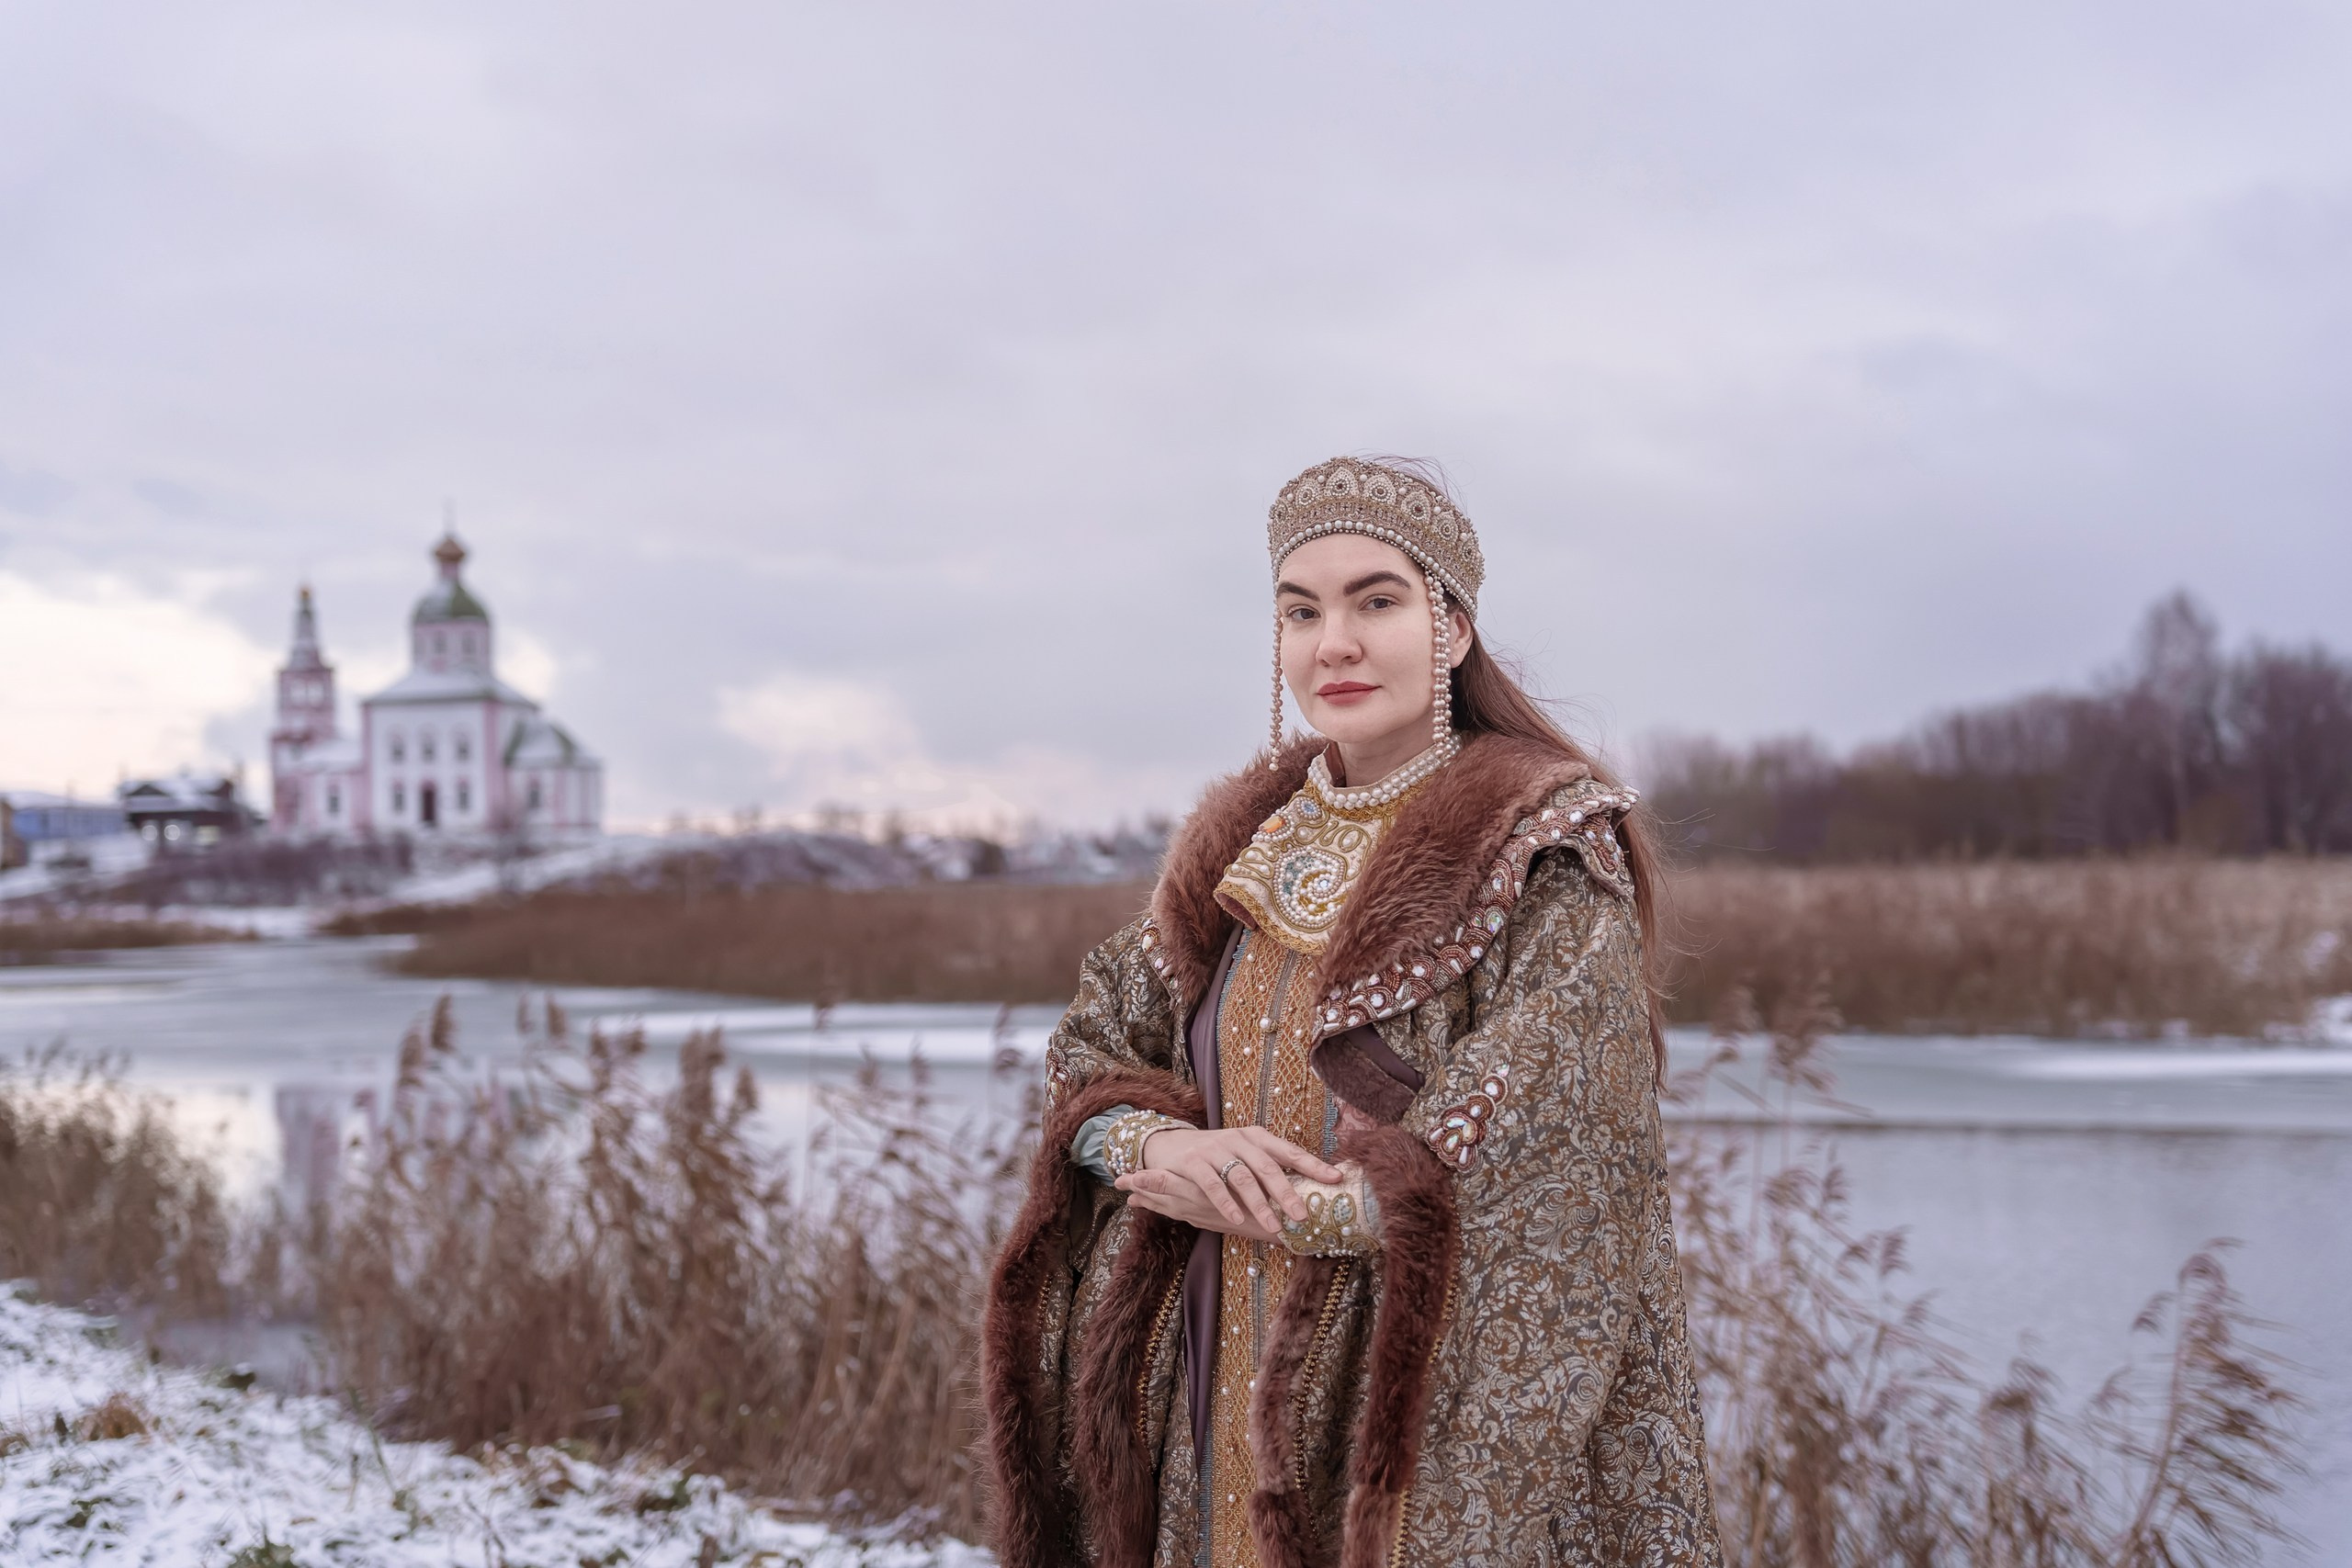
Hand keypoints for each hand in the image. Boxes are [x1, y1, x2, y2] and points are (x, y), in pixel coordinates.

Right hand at [1114, 1126, 1344, 1240]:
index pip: (1289, 1151)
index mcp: (1257, 1137)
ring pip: (1242, 1177)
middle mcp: (1238, 1139)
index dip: (1313, 1165)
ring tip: (1274, 1226)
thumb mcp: (1243, 1156)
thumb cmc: (1215, 1156)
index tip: (1336, 1179)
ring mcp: (1215, 1149)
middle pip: (1268, 1166)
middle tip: (1303, 1216)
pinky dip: (1226, 1203)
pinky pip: (1213, 1184)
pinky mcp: (1193, 1161)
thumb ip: (1267, 1171)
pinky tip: (1237, 1219)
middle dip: (1287, 1192)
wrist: (1167, 1144)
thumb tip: (1304, 1199)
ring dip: (1260, 1204)